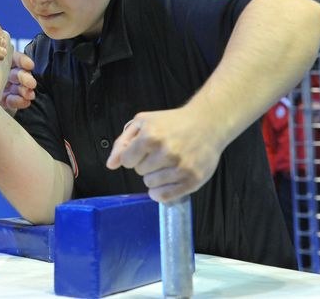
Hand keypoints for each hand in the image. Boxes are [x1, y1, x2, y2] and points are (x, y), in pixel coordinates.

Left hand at [0, 51, 35, 114]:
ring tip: (29, 95)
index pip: (13, 58)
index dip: (23, 61)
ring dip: (26, 90)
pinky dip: (20, 101)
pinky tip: (25, 102)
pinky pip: (14, 101)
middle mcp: (4, 74)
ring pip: (19, 88)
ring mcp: (6, 88)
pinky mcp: (5, 101)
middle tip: (31, 84)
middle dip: (25, 78)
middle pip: (18, 74)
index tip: (29, 65)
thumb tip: (2, 42)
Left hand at [105, 107, 227, 202]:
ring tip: (167, 164)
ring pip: (151, 185)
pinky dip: (161, 192)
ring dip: (155, 177)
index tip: (143, 150)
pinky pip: (165, 196)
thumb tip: (111, 165)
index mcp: (151, 136)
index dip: (133, 156)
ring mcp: (181, 167)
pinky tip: (166, 181)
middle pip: (139, 172)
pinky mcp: (193, 180)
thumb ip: (123, 143)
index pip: (127, 161)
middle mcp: (166, 152)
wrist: (207, 123)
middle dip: (146, 164)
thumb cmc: (172, 122)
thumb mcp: (143, 123)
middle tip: (160, 154)